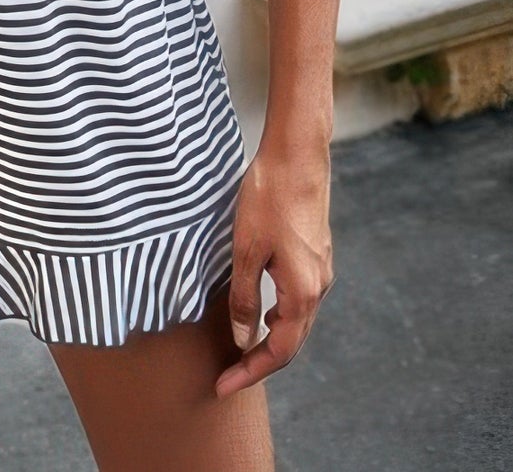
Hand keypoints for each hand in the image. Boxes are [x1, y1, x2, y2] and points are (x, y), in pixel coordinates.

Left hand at [215, 141, 334, 399]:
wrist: (298, 155)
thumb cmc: (269, 198)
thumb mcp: (246, 249)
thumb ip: (244, 297)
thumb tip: (242, 338)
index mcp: (302, 292)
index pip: (279, 351)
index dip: (251, 372)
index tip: (223, 386)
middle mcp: (317, 287)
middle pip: (290, 341)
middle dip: (258, 362)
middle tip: (226, 376)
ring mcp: (319, 270)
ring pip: (295, 320)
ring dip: (269, 339)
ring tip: (238, 350)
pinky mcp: (314, 253)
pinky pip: (296, 298)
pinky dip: (277, 315)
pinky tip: (257, 310)